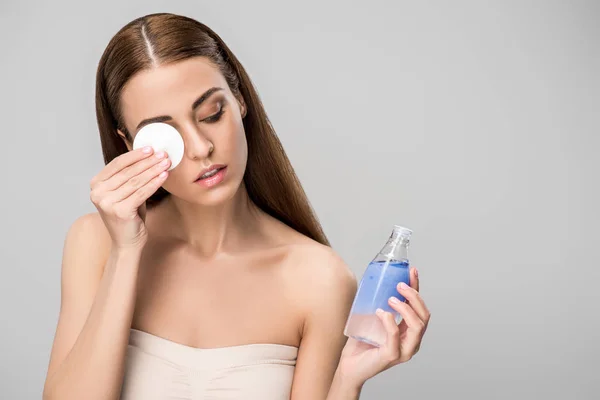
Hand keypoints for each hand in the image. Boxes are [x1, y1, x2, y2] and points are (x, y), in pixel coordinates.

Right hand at [89, 146, 170, 249]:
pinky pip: (141, 193)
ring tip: (166, 163)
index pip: (117, 164)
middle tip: (163, 154)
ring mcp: (107, 202)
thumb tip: (149, 156)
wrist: (127, 243)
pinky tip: (164, 176)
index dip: (135, 155)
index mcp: (96, 184)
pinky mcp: (119, 211)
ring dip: (153, 170)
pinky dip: (154, 183)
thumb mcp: (126, 192)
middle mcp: (98, 192)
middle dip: (148, 161)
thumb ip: (131, 176)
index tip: (151, 148)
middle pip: (128, 172)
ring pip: (136, 181)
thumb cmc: (129, 216)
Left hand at [336, 267, 429, 386]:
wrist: (349, 365)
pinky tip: (381, 312)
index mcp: (409, 331)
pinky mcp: (391, 356)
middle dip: (414, 297)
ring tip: (391, 298)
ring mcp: (403, 350)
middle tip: (400, 285)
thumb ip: (380, 304)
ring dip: (406, 308)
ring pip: (417, 326)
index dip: (417, 288)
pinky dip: (390, 321)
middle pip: (424, 316)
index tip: (411, 271)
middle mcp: (411, 341)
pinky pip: (395, 336)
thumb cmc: (361, 342)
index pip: (420, 308)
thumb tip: (377, 278)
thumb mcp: (373, 318)